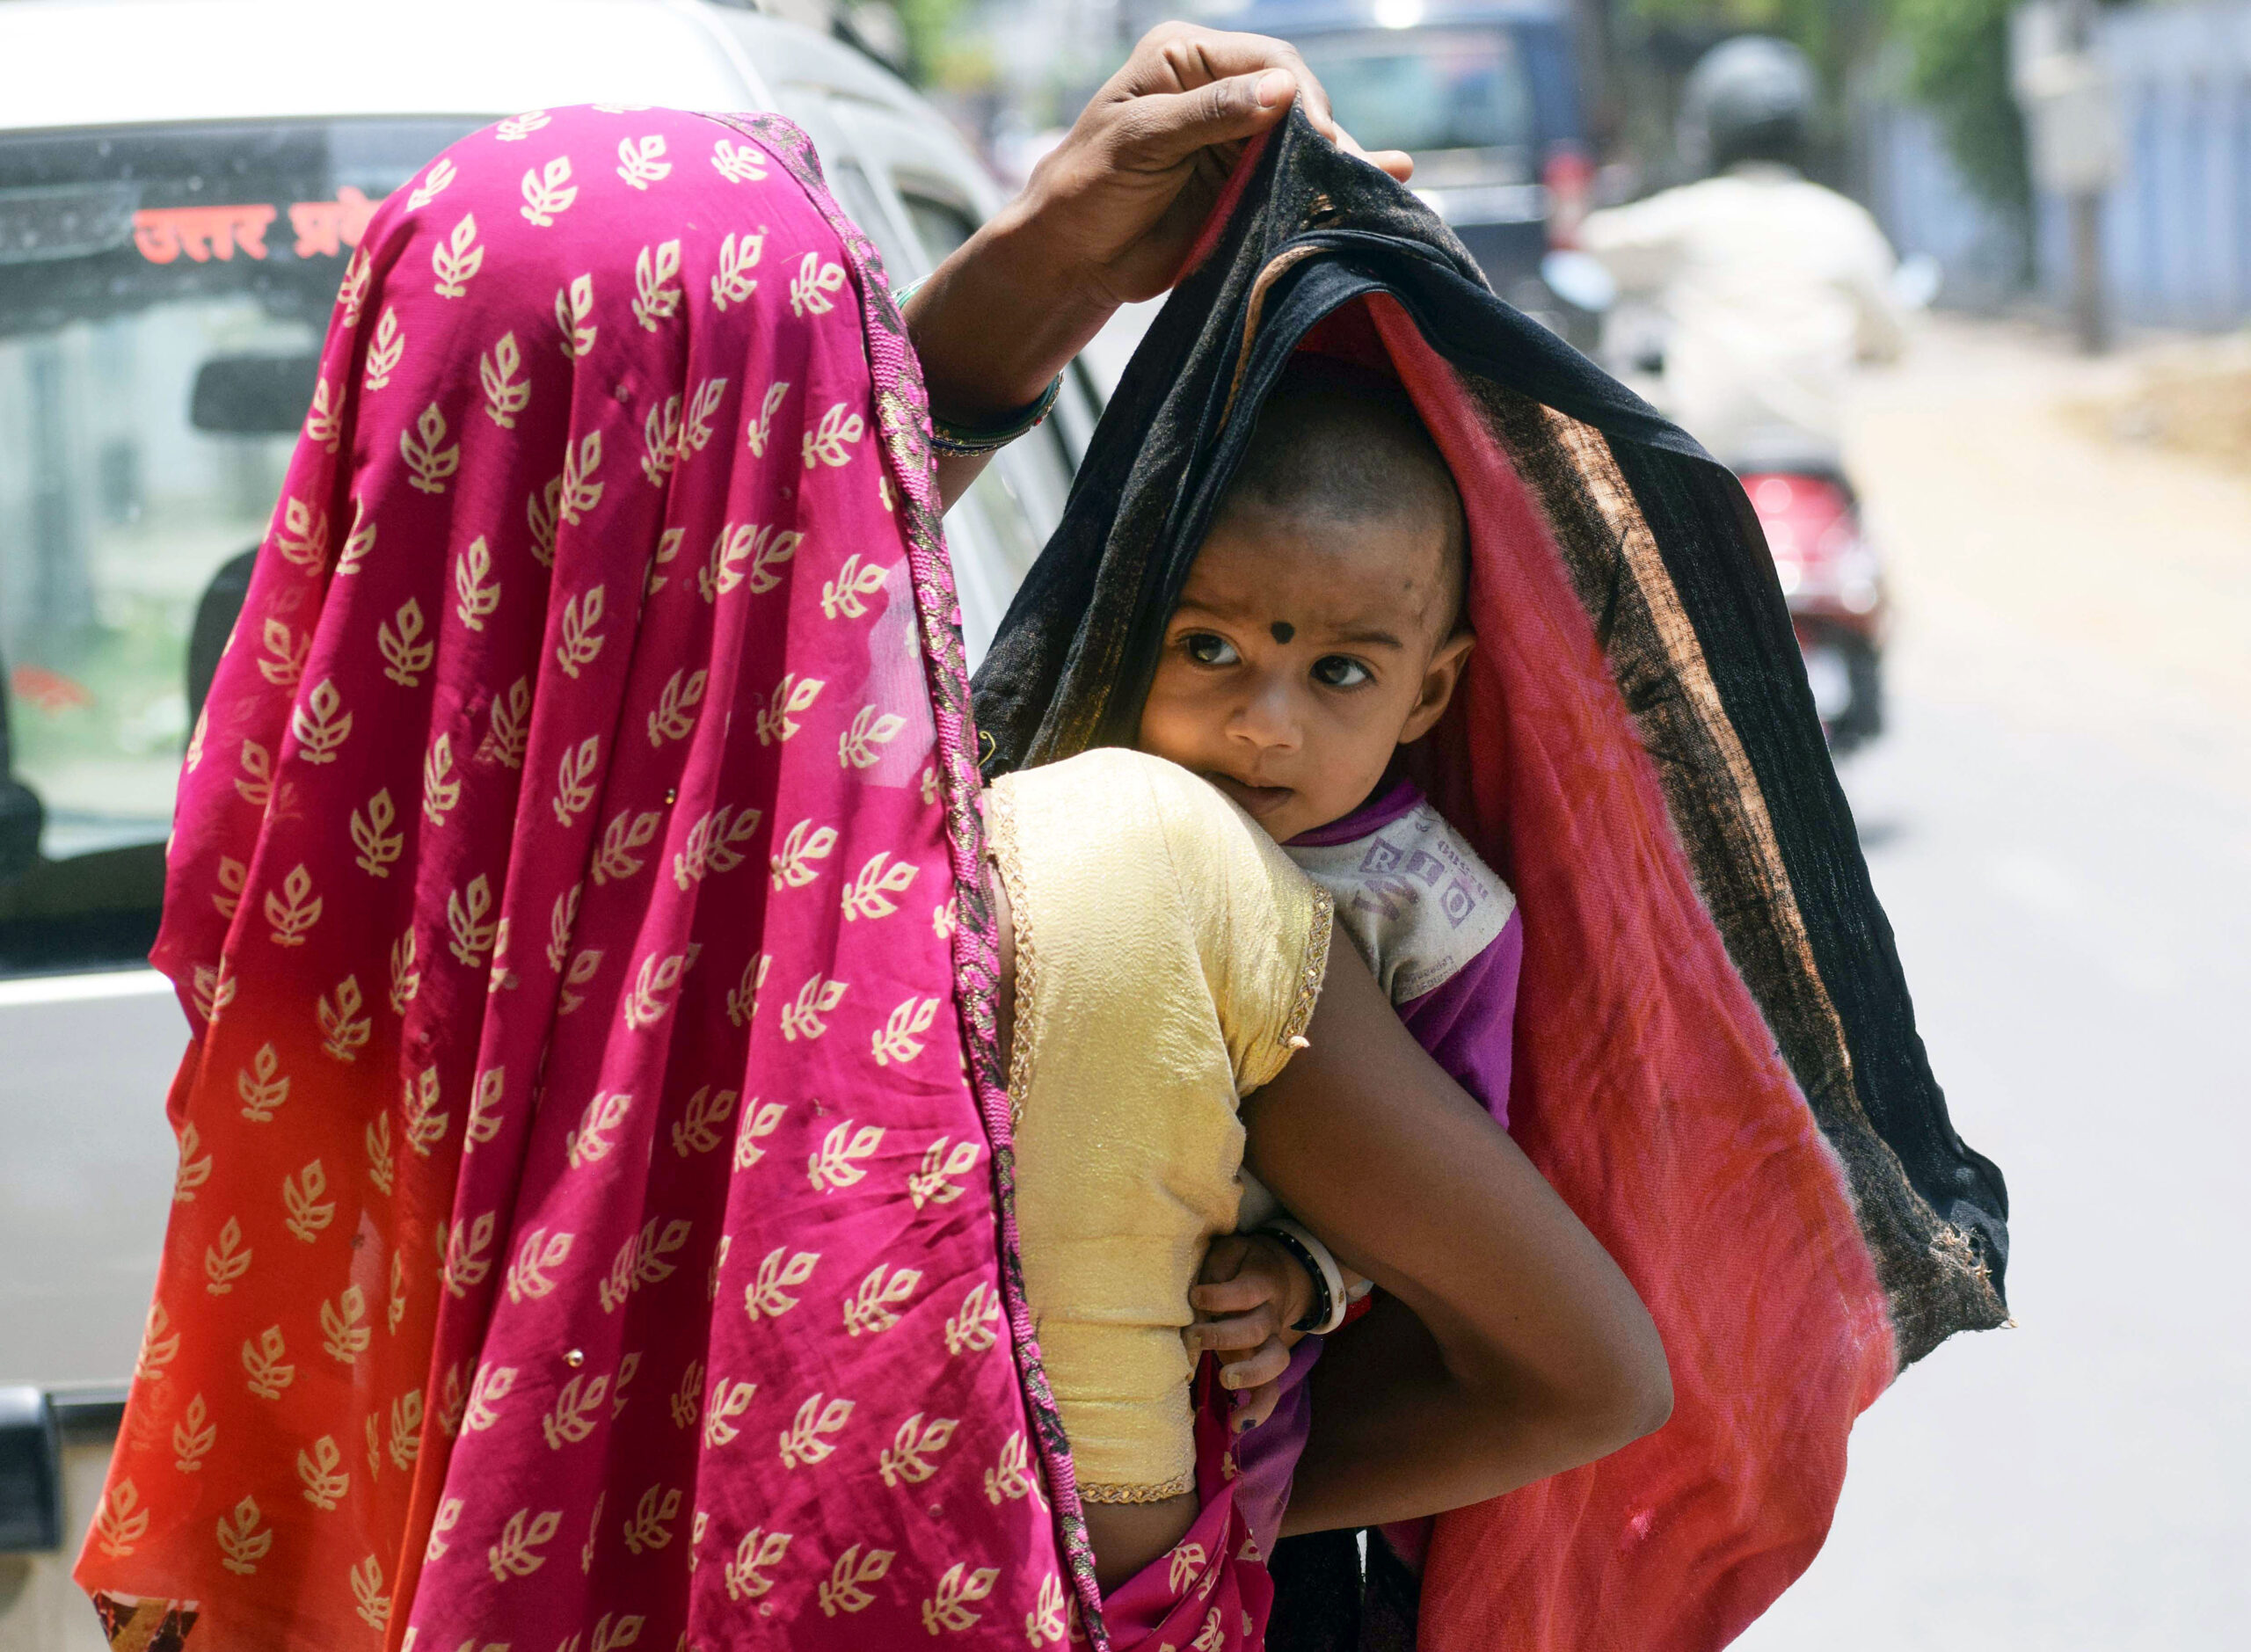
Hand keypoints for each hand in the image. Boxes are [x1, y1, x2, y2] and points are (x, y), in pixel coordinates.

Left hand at [909, 19, 1413, 482]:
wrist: (1071, 258)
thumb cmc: (1087, 187)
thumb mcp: (1141, 141)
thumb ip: (1209, 115)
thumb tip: (1282, 90)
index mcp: (1186, 59)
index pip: (1265, 61)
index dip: (1298, 95)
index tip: (1317, 135)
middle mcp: (1220, 92)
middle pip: (1295, 101)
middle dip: (1326, 133)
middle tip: (1345, 169)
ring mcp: (1238, 142)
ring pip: (1304, 143)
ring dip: (1342, 162)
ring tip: (1386, 180)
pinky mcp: (1248, 188)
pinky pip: (1300, 180)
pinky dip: (1336, 185)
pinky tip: (1388, 181)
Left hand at [1185, 1231, 1313, 1432]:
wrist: (1275, 1274)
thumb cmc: (1239, 1264)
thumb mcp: (1228, 1253)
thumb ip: (1214, 1271)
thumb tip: (1195, 1301)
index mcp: (1262, 1283)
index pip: (1247, 1290)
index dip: (1221, 1295)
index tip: (1196, 1296)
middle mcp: (1269, 1315)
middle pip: (1257, 1328)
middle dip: (1225, 1335)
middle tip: (1194, 1337)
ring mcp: (1269, 1342)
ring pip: (1274, 1362)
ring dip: (1251, 1374)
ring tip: (1227, 1382)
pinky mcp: (1264, 1365)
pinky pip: (1270, 1391)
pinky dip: (1258, 1409)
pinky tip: (1238, 1425)